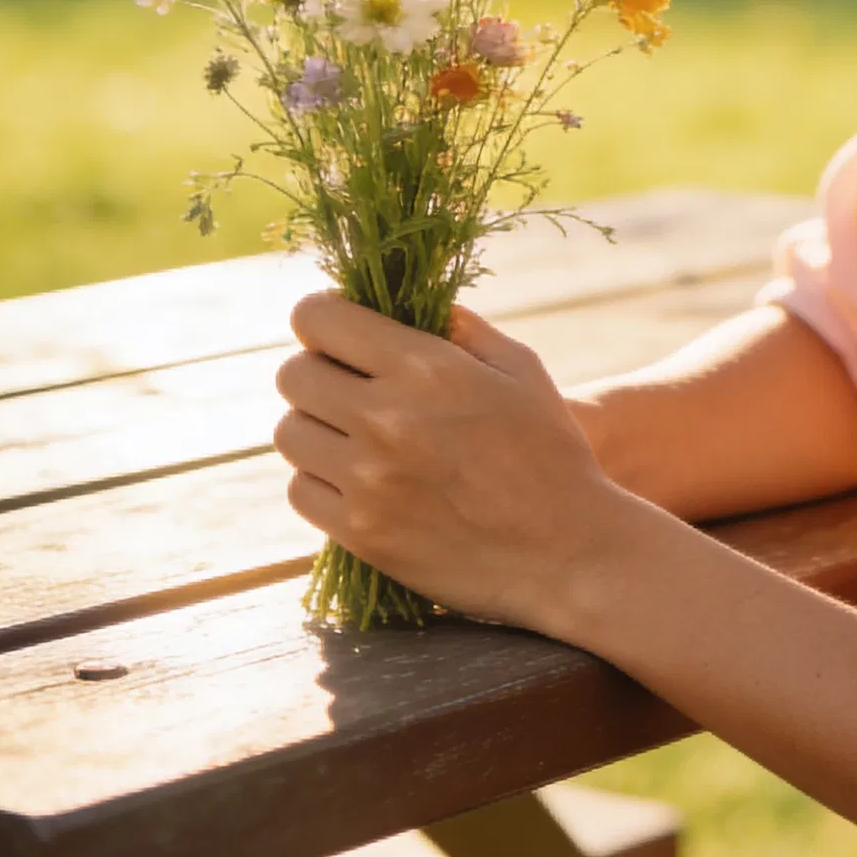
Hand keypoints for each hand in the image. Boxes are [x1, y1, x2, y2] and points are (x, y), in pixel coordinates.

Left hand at [274, 294, 633, 631]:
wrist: (568, 552)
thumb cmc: (550, 452)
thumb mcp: (519, 369)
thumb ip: (458, 328)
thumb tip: (406, 304)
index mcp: (425, 367)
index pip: (317, 319)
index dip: (320, 317)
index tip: (337, 332)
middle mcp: (385, 420)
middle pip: (292, 376)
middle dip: (315, 370)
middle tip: (345, 385)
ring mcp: (368, 482)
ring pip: (289, 434)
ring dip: (314, 427)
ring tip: (351, 436)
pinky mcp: (361, 533)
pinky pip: (301, 491)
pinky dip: (320, 481)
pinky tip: (357, 480)